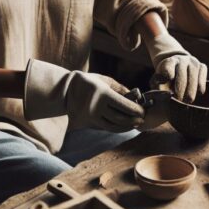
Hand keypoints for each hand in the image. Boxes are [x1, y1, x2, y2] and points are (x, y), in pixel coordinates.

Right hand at [23, 59, 143, 131]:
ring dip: (126, 127)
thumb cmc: (89, 82)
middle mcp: (97, 107)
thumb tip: (135, 98)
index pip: (124, 105)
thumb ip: (120, 89)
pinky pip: (105, 127)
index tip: (143, 112)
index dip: (136, 110)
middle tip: (142, 120)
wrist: (65, 90)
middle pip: (120, 118)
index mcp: (103, 94)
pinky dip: (116, 128)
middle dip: (133, 120)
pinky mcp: (87, 123)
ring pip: (113, 126)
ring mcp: (91, 117)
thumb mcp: (105, 80)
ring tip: (135, 124)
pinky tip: (123, 126)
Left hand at [144, 32, 206, 101]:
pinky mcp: (202, 66)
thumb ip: (158, 87)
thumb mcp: (158, 79)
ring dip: (190, 95)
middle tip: (178, 103)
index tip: (169, 81)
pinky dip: (198, 92)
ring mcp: (193, 62)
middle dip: (180, 94)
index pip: (168, 69)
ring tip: (186, 102)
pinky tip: (193, 94)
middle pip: (182, 79)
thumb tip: (163, 95)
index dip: (168, 75)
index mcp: (169, 62)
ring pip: (194, 83)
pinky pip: (202, 83)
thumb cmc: (165, 77)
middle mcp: (182, 60)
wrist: (177, 64)